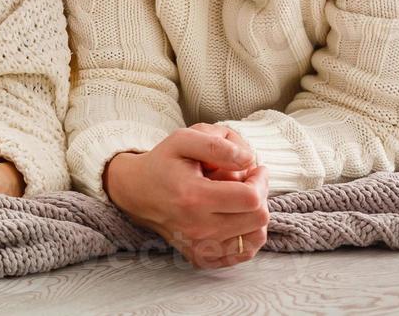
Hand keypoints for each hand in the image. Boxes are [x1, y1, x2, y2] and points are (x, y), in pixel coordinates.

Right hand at [103, 126, 270, 269]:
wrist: (137, 192)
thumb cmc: (163, 163)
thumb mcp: (183, 140)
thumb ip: (217, 145)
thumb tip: (249, 159)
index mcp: (194, 197)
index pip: (250, 198)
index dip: (261, 181)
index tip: (255, 169)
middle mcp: (198, 228)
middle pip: (258, 219)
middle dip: (260, 195)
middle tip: (248, 181)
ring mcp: (200, 247)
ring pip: (255, 238)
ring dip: (255, 215)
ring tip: (240, 199)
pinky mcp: (201, 258)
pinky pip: (244, 253)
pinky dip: (247, 234)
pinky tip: (236, 216)